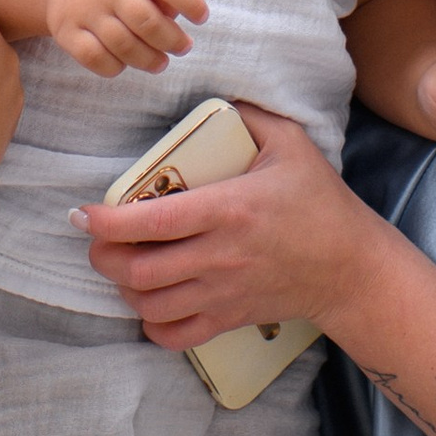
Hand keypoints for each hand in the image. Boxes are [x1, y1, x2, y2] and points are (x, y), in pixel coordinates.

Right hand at [39, 0, 208, 78]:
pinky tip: (125, 63)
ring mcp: (84, 9)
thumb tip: (175, 17)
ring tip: (161, 62)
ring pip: (124, 46)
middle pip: (148, 22)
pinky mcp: (66, 31)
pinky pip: (95, 58)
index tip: (201, 18)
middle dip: (173, 41)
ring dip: (150, 60)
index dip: (192, 4)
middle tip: (183, 47)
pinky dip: (115, 67)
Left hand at [74, 103, 379, 349]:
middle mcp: (220, 256)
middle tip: (98, 239)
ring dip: (124, 288)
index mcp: (228, 209)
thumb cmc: (320, 203)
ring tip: (121, 267)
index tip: (83, 214)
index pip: (151, 222)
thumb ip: (248, 116)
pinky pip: (176, 335)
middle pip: (139, 270)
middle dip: (104, 257)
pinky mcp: (231, 318)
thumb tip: (214, 100)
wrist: (352, 267)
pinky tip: (150, 304)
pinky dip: (152, 325)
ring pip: (150, 305)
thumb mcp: (291, 143)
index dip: (107, 221)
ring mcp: (224, 292)